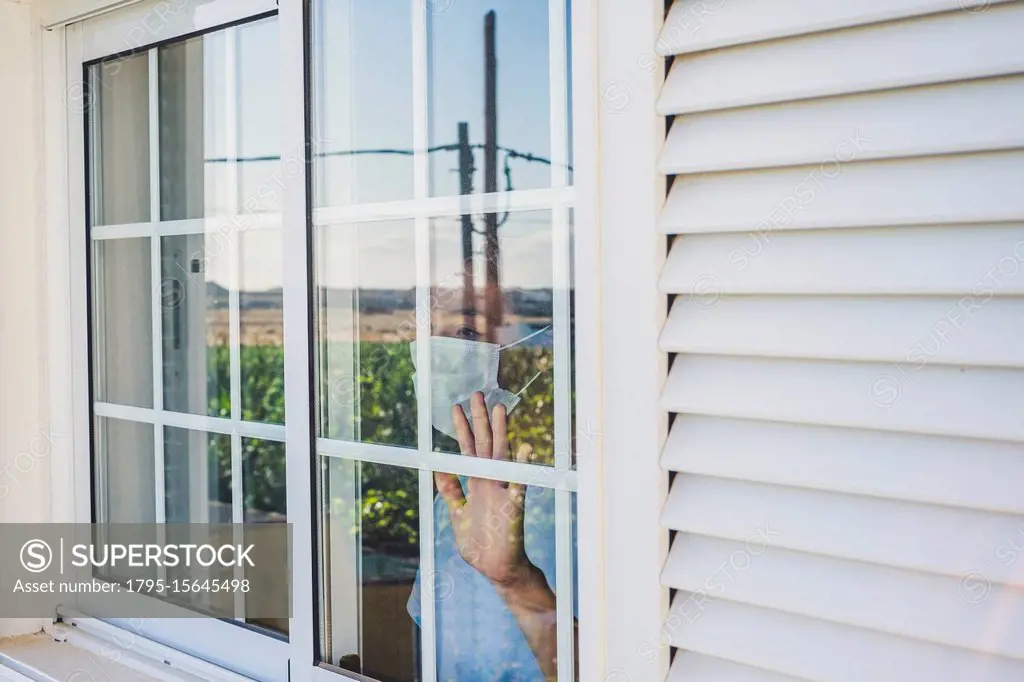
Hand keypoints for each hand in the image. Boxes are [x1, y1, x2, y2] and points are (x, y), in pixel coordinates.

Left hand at [436, 391, 535, 586]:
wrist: (498, 570)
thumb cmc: (480, 545)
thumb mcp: (458, 515)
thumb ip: (450, 492)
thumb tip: (438, 469)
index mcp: (476, 485)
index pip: (467, 450)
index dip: (462, 430)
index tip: (456, 408)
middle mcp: (490, 484)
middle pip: (484, 445)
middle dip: (479, 421)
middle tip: (476, 394)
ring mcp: (503, 493)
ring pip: (500, 457)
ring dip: (501, 433)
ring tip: (500, 409)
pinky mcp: (513, 508)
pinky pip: (519, 485)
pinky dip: (522, 468)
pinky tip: (525, 450)